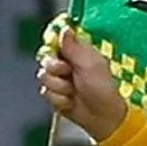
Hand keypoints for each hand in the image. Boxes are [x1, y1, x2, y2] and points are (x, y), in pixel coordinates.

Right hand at [37, 23, 127, 140]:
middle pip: (45, 58)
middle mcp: (67, 63)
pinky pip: (45, 93)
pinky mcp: (56, 95)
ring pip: (43, 76)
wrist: (103, 117)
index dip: (53, 47)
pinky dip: (58, 99)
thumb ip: (74, 46)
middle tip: (69, 74)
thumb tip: (64, 28)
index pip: (55, 40)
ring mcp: (61, 79)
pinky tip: (70, 102)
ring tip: (73, 92)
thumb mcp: (90, 64)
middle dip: (55, 68)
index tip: (59, 54)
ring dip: (59, 86)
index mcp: (78, 51)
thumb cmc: (102, 89)